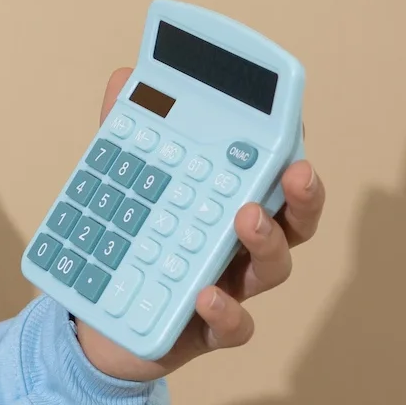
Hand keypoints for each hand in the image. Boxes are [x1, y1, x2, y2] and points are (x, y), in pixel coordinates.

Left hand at [73, 66, 324, 381]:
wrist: (101, 318)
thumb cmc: (132, 239)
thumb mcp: (123, 178)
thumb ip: (126, 129)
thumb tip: (125, 75)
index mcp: (231, 202)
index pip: (273, 174)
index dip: (291, 151)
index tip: (293, 122)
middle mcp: (243, 245)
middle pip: (295, 219)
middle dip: (304, 194)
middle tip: (297, 171)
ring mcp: (232, 286)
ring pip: (273, 268)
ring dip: (267, 241)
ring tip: (245, 218)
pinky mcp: (208, 329)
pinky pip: (236, 327)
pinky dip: (227, 313)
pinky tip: (205, 296)